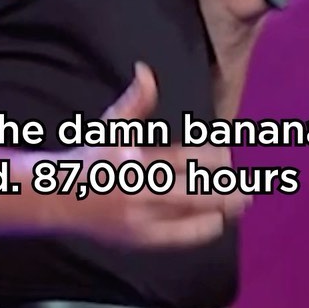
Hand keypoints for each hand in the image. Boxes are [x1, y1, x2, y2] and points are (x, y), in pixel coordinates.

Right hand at [51, 63, 251, 247]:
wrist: (58, 197)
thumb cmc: (91, 158)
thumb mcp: (111, 125)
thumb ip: (136, 102)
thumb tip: (146, 69)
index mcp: (137, 159)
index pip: (186, 158)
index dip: (213, 157)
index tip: (229, 156)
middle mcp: (140, 189)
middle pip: (196, 189)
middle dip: (226, 189)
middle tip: (250, 187)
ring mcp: (140, 216)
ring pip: (191, 214)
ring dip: (220, 209)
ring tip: (241, 203)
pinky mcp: (139, 238)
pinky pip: (179, 236)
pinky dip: (201, 229)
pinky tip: (217, 223)